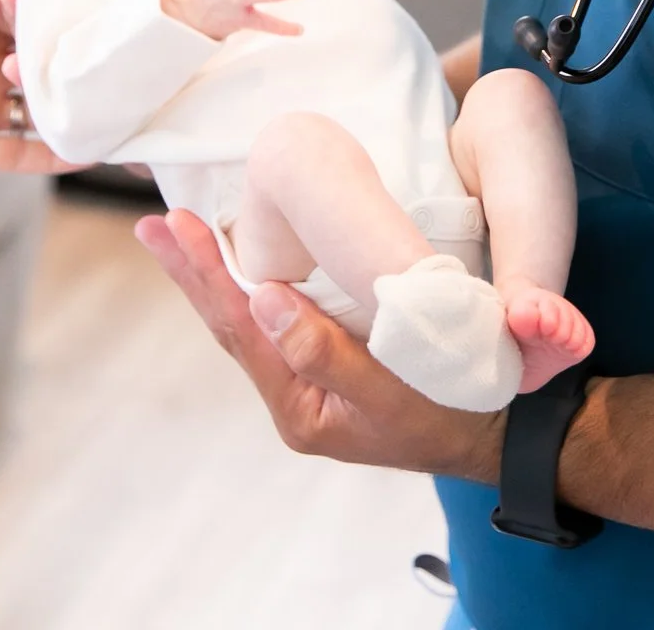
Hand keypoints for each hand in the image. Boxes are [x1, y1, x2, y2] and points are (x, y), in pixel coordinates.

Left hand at [136, 209, 504, 481]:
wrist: (500, 431)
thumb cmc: (452, 411)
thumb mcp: (392, 389)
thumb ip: (325, 352)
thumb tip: (263, 300)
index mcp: (300, 406)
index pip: (241, 329)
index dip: (205, 274)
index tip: (174, 227)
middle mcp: (295, 395)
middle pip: (232, 324)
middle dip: (192, 271)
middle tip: (152, 223)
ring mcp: (311, 382)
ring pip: (250, 321)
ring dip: (214, 275)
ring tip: (179, 236)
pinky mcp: (332, 363)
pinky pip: (279, 319)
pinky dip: (252, 283)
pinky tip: (242, 262)